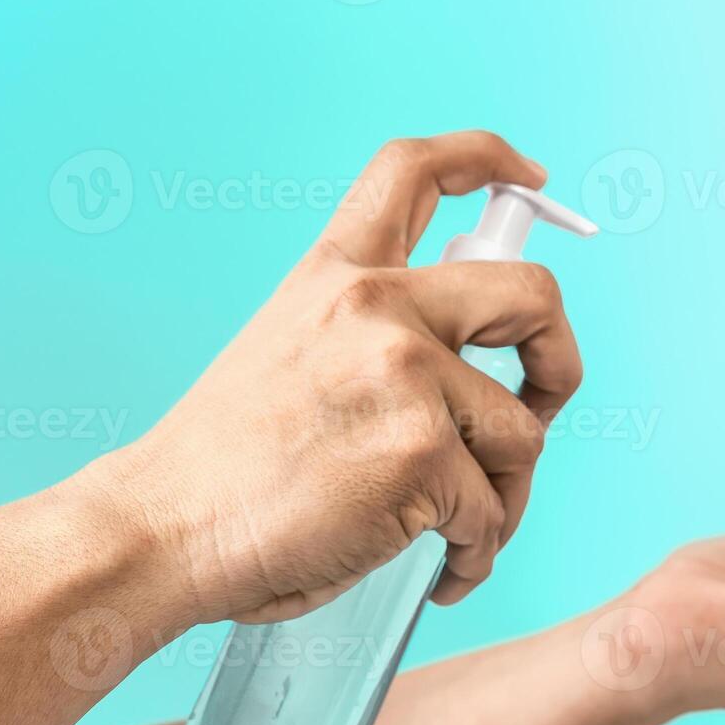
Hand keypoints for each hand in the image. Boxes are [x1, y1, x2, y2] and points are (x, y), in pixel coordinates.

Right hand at [81, 131, 582, 625]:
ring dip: (507, 494)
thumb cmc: (228, 464)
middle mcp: (377, 307)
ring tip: (465, 530)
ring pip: (523, 434)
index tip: (531, 176)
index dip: (487, 156)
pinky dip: (479, 550)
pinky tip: (449, 568)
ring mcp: (405, 376)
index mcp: (338, 274)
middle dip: (559, 359)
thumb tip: (475, 372)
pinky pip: (493, 509)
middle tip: (542, 406)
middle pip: (533, 294)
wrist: (165, 528)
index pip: (413, 170)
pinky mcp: (422, 452)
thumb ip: (372, 334)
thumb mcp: (290, 349)